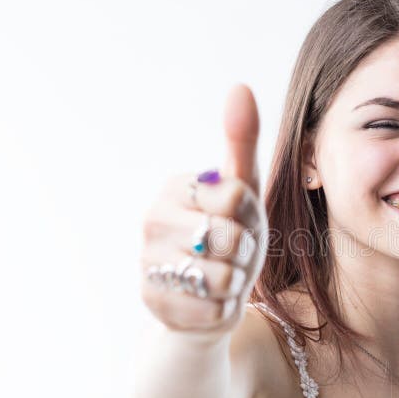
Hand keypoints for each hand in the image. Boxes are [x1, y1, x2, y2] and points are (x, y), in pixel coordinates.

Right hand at [140, 84, 266, 334]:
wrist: (210, 293)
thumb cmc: (231, 233)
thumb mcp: (243, 188)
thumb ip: (241, 141)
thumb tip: (240, 87)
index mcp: (175, 187)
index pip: (237, 196)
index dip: (251, 216)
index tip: (239, 220)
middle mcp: (152, 220)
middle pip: (230, 238)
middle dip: (244, 251)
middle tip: (231, 252)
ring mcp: (147, 263)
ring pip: (222, 277)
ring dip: (235, 282)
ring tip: (220, 276)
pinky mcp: (153, 303)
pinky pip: (211, 309)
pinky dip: (222, 309)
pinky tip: (210, 300)